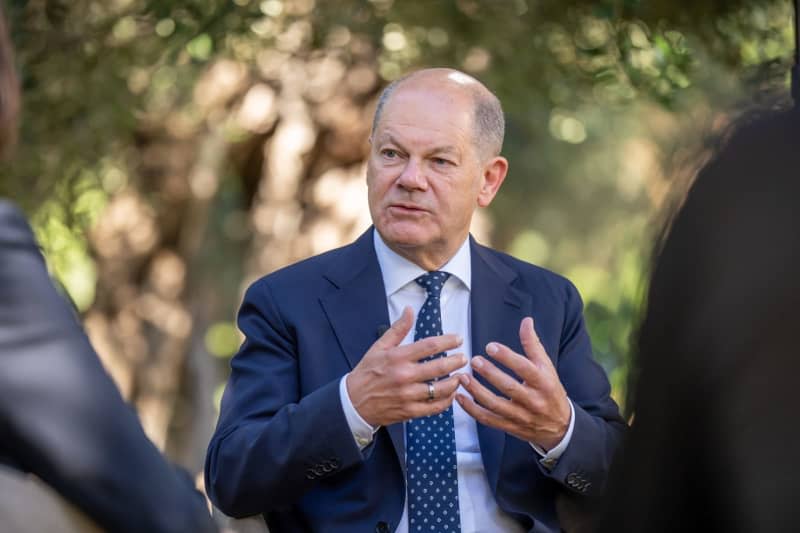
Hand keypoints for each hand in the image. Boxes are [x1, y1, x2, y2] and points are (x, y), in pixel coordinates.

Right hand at [346, 306, 465, 426]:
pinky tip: (451, 394)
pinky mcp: (409, 411)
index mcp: (398, 357)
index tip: (458, 339)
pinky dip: (447, 401)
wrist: (353, 402)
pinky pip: (434, 407)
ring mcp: (408, 395)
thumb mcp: (379, 347)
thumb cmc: (367, 373)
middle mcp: (404, 376)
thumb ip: (398, 329)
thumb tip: (409, 310)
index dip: (448, 341)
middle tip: (464, 357)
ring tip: (460, 376)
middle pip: (440, 366)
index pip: (430, 346)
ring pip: (440, 388)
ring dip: (455, 381)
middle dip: (457, 361)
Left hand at [456, 317, 569, 449]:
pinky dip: (472, 410)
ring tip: (462, 377)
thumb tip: (526, 321)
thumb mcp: (547, 367)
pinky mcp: (510, 426)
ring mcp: (521, 415)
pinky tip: (460, 398)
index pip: (524, 368)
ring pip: (496, 405)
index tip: (490, 347)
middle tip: (474, 360)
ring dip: (476, 391)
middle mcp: (533, 400)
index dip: (507, 357)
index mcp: (543, 382)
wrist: (560, 426)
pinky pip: (488, 419)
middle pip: (509, 387)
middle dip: (490, 373)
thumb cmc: (550, 390)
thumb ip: (533, 345)